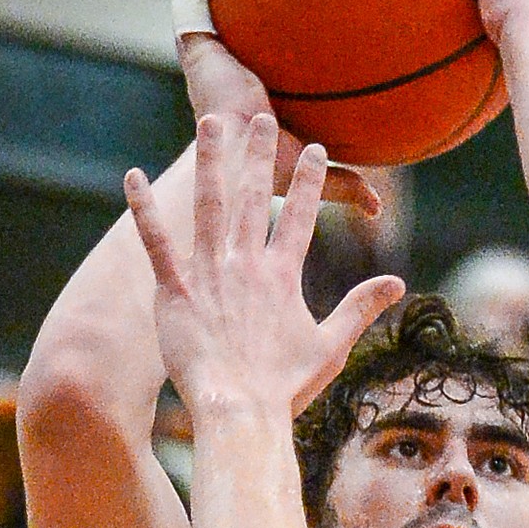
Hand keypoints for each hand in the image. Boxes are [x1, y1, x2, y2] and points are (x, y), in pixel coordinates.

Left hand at [124, 113, 403, 418]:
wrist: (239, 412)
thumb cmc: (284, 387)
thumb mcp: (331, 345)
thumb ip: (361, 307)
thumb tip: (398, 283)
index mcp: (284, 275)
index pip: (303, 216)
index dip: (311, 181)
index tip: (316, 150)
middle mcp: (247, 264)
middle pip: (256, 196)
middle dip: (259, 154)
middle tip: (260, 116)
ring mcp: (209, 273)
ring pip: (208, 205)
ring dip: (209, 161)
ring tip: (209, 124)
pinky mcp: (175, 290)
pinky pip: (156, 242)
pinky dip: (143, 209)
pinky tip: (131, 177)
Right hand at [174, 0, 380, 214]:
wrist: (229, 166)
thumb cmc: (264, 170)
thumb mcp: (312, 168)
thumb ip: (344, 182)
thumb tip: (380, 208)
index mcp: (257, 86)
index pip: (266, 44)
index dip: (277, 19)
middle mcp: (234, 62)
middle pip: (239, 13)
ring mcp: (212, 51)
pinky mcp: (194, 45)